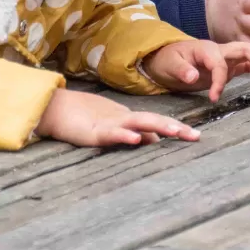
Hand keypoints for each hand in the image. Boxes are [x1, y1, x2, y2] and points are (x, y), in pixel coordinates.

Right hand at [36, 88, 200, 147]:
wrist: (53, 108)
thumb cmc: (81, 119)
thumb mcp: (111, 128)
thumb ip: (131, 133)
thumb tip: (153, 141)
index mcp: (127, 119)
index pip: (156, 123)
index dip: (175, 128)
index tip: (195, 136)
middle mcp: (122, 119)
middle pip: (153, 121)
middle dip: (175, 128)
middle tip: (196, 136)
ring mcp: (109, 124)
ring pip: (138, 124)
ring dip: (158, 127)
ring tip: (176, 132)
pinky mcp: (93, 132)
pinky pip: (111, 134)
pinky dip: (124, 135)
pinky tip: (136, 139)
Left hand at [142, 39, 249, 102]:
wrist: (166, 59)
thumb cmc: (167, 60)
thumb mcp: (169, 65)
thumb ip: (181, 70)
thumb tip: (192, 77)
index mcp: (204, 49)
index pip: (218, 62)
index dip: (218, 80)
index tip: (214, 98)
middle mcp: (218, 50)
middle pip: (241, 48)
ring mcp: (225, 57)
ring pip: (247, 53)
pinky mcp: (228, 66)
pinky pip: (245, 63)